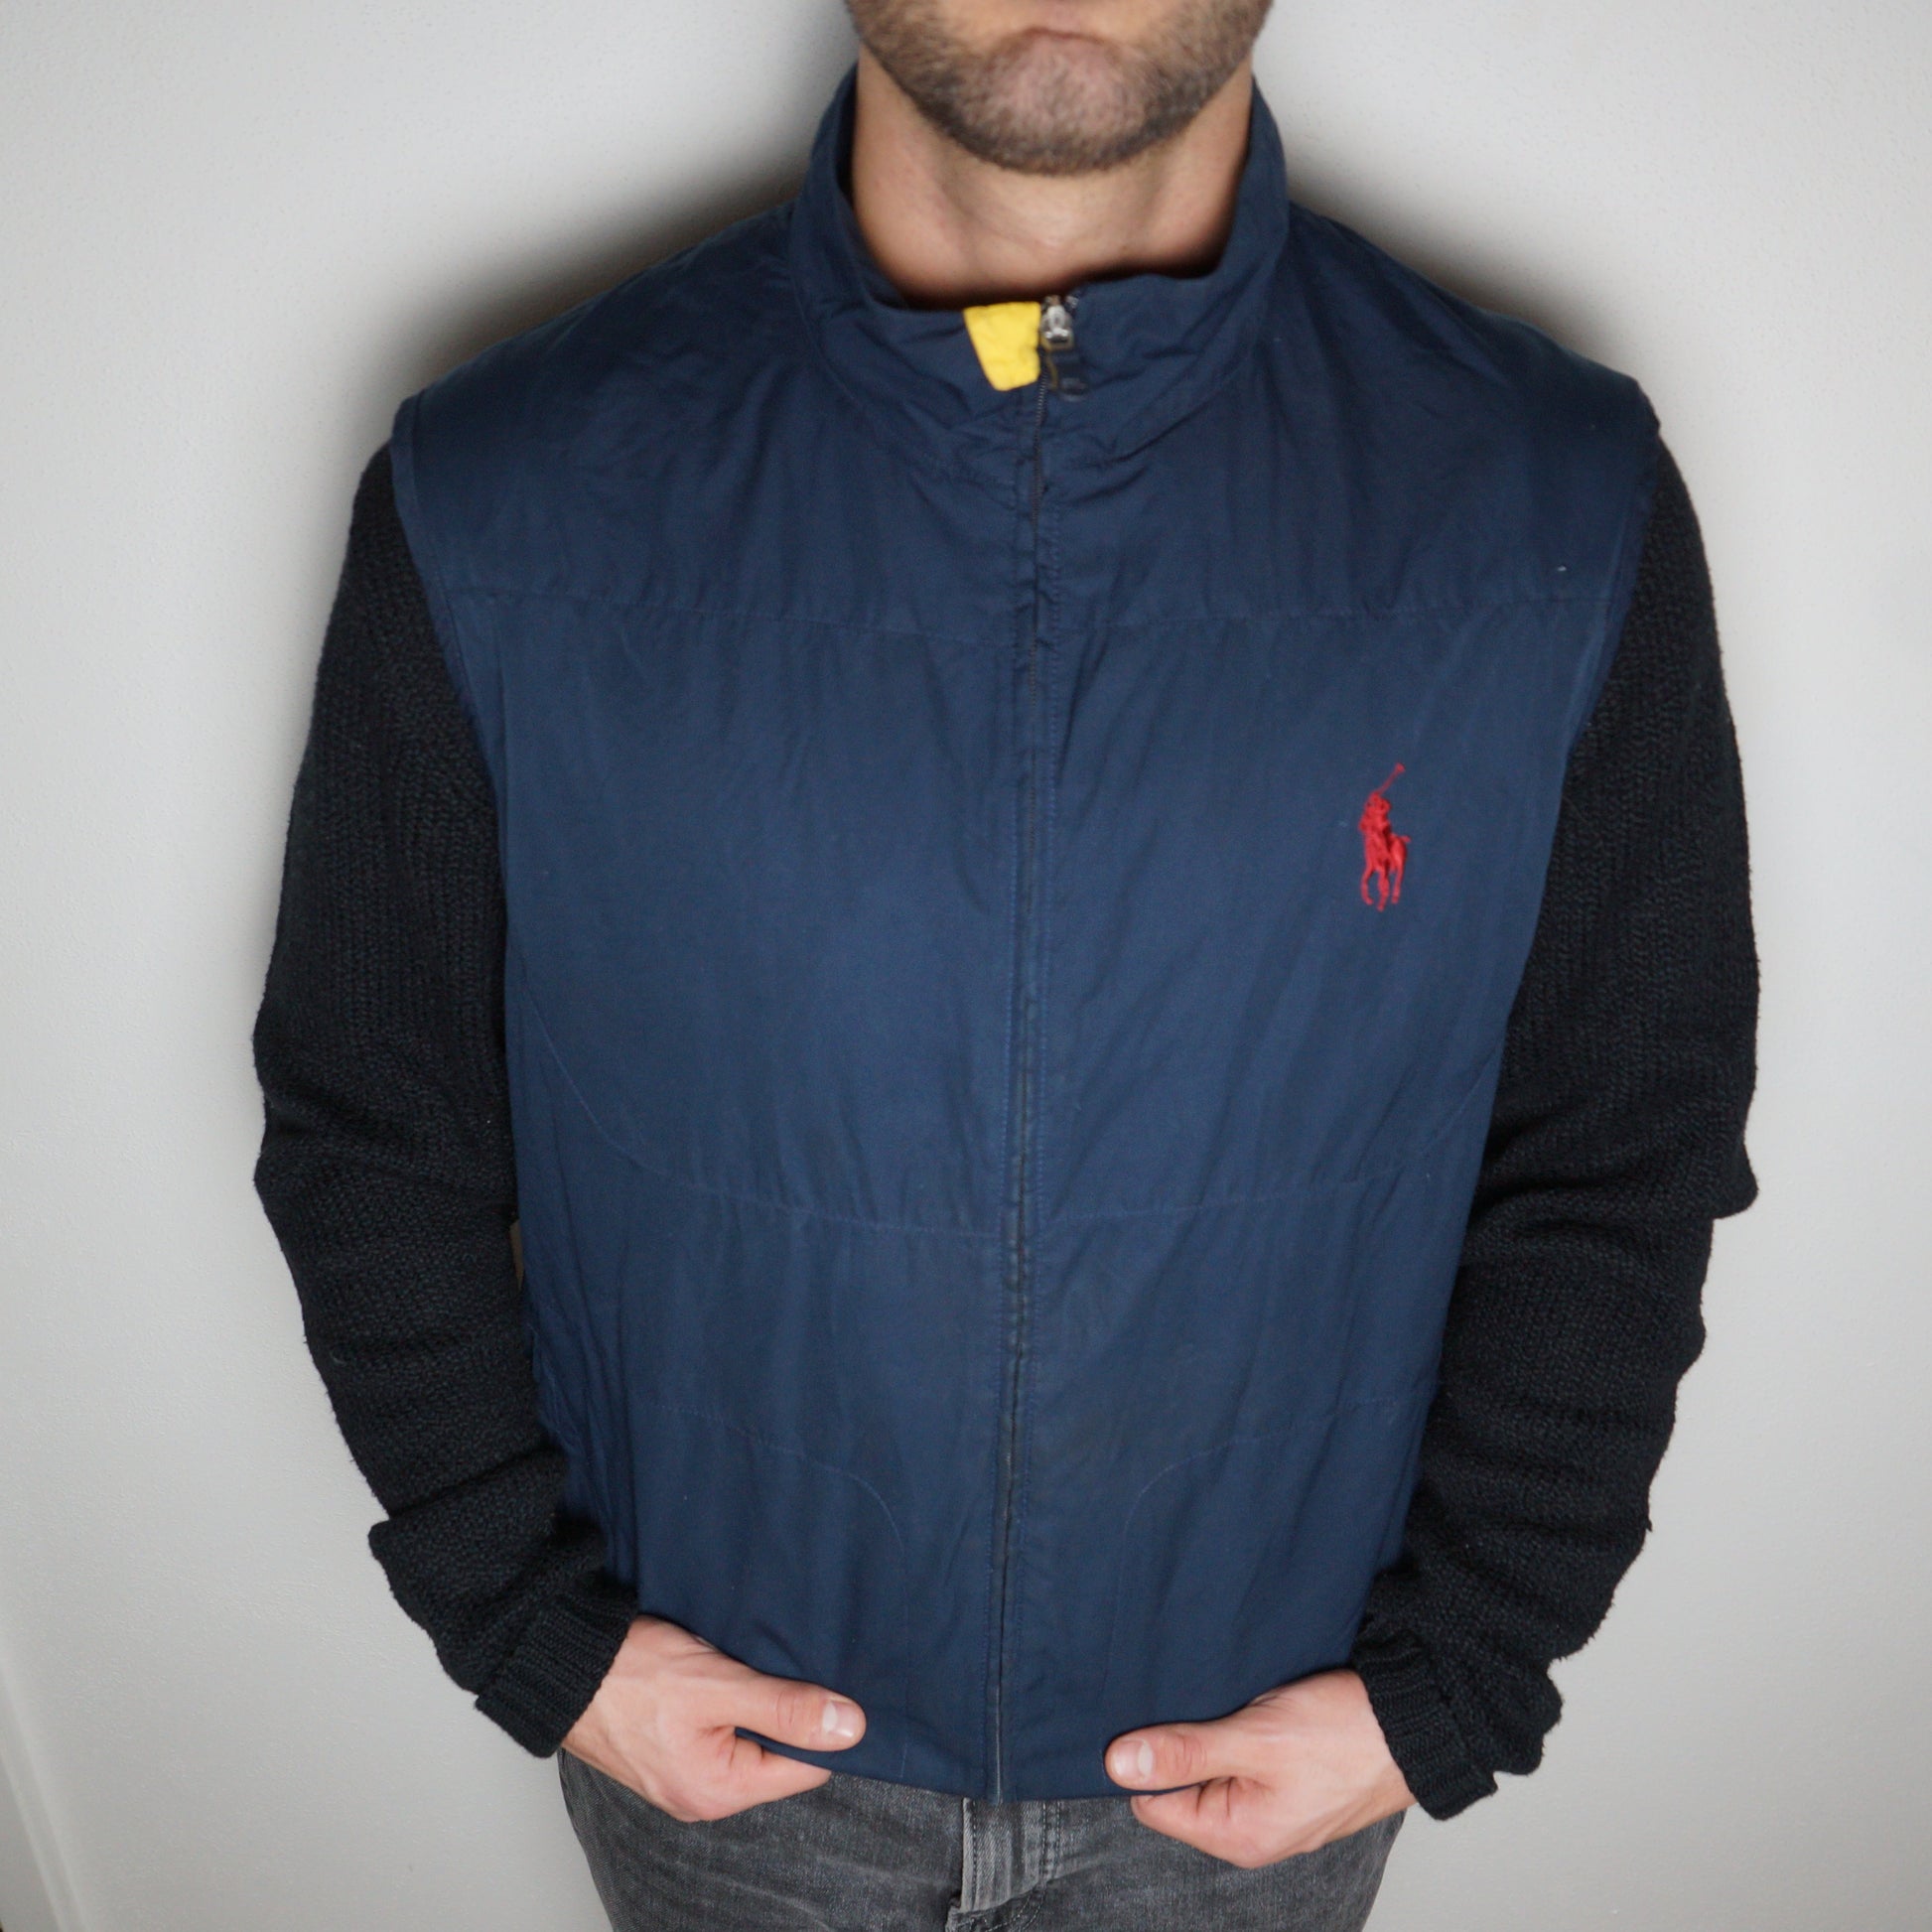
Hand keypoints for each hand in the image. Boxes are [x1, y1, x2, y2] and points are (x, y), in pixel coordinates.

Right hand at [561, 1615, 864, 1821]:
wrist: (560, 1659)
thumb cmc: (630, 1675)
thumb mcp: (719, 1685)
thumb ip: (785, 1708)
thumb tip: (850, 1727)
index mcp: (718, 1791)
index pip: (807, 1767)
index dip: (823, 1724)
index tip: (827, 1680)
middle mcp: (702, 1794)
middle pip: (778, 1755)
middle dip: (787, 1711)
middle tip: (782, 1663)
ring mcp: (683, 1773)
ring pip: (749, 1739)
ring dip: (757, 1703)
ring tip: (748, 1665)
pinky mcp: (669, 1749)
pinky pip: (720, 1731)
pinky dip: (730, 1702)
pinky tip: (724, 1672)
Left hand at [1105, 1668, 1413, 1867]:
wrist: (1419, 1719)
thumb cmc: (1345, 1735)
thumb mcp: (1255, 1738)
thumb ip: (1185, 1752)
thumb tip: (1118, 1764)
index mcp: (1238, 1835)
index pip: (1152, 1803)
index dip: (1144, 1759)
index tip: (1153, 1716)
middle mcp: (1253, 1831)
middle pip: (1183, 1786)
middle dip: (1183, 1743)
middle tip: (1204, 1703)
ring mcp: (1276, 1807)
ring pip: (1215, 1767)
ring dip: (1215, 1733)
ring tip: (1237, 1703)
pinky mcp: (1293, 1780)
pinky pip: (1246, 1759)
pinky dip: (1243, 1731)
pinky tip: (1257, 1706)